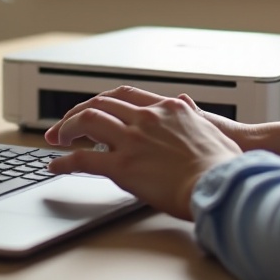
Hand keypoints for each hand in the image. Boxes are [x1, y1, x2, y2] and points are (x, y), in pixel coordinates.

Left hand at [44, 86, 241, 219]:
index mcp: (168, 108)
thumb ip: (193, 114)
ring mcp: (133, 141)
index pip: (125, 94)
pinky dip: (65, 161)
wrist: (223, 184)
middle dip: (77, 112)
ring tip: (56, 139)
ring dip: (66, 128)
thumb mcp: (211, 128)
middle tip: (63, 125)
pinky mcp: (124, 167)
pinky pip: (84, 159)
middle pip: (101, 103)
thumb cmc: (223, 165)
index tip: (92, 108)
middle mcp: (147, 118)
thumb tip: (186, 102)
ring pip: (88, 122)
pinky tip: (56, 166)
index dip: (104, 100)